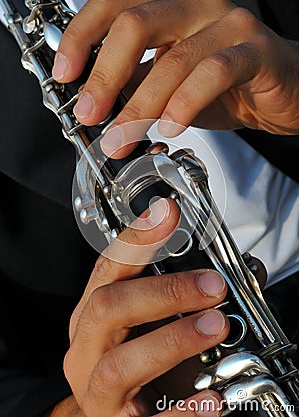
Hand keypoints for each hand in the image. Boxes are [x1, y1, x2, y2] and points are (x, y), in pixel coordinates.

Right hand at [51, 199, 228, 415]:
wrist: (108, 415)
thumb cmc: (124, 360)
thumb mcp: (137, 323)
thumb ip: (169, 296)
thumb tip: (225, 271)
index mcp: (90, 315)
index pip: (108, 268)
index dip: (136, 239)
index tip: (167, 214)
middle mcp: (86, 348)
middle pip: (107, 309)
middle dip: (163, 291)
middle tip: (210, 287)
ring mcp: (96, 390)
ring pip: (119, 364)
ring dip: (171, 340)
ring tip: (214, 326)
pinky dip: (180, 408)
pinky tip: (210, 397)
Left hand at [53, 0, 298, 158]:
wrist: (281, 91)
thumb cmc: (224, 86)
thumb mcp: (169, 84)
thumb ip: (135, 85)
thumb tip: (94, 102)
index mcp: (169, 6)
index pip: (112, 5)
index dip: (81, 36)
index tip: (65, 75)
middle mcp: (196, 6)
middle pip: (136, 24)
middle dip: (104, 75)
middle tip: (89, 114)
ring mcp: (228, 24)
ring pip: (174, 58)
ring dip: (141, 105)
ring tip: (123, 138)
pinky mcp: (255, 50)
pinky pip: (214, 74)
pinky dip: (185, 104)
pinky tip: (171, 127)